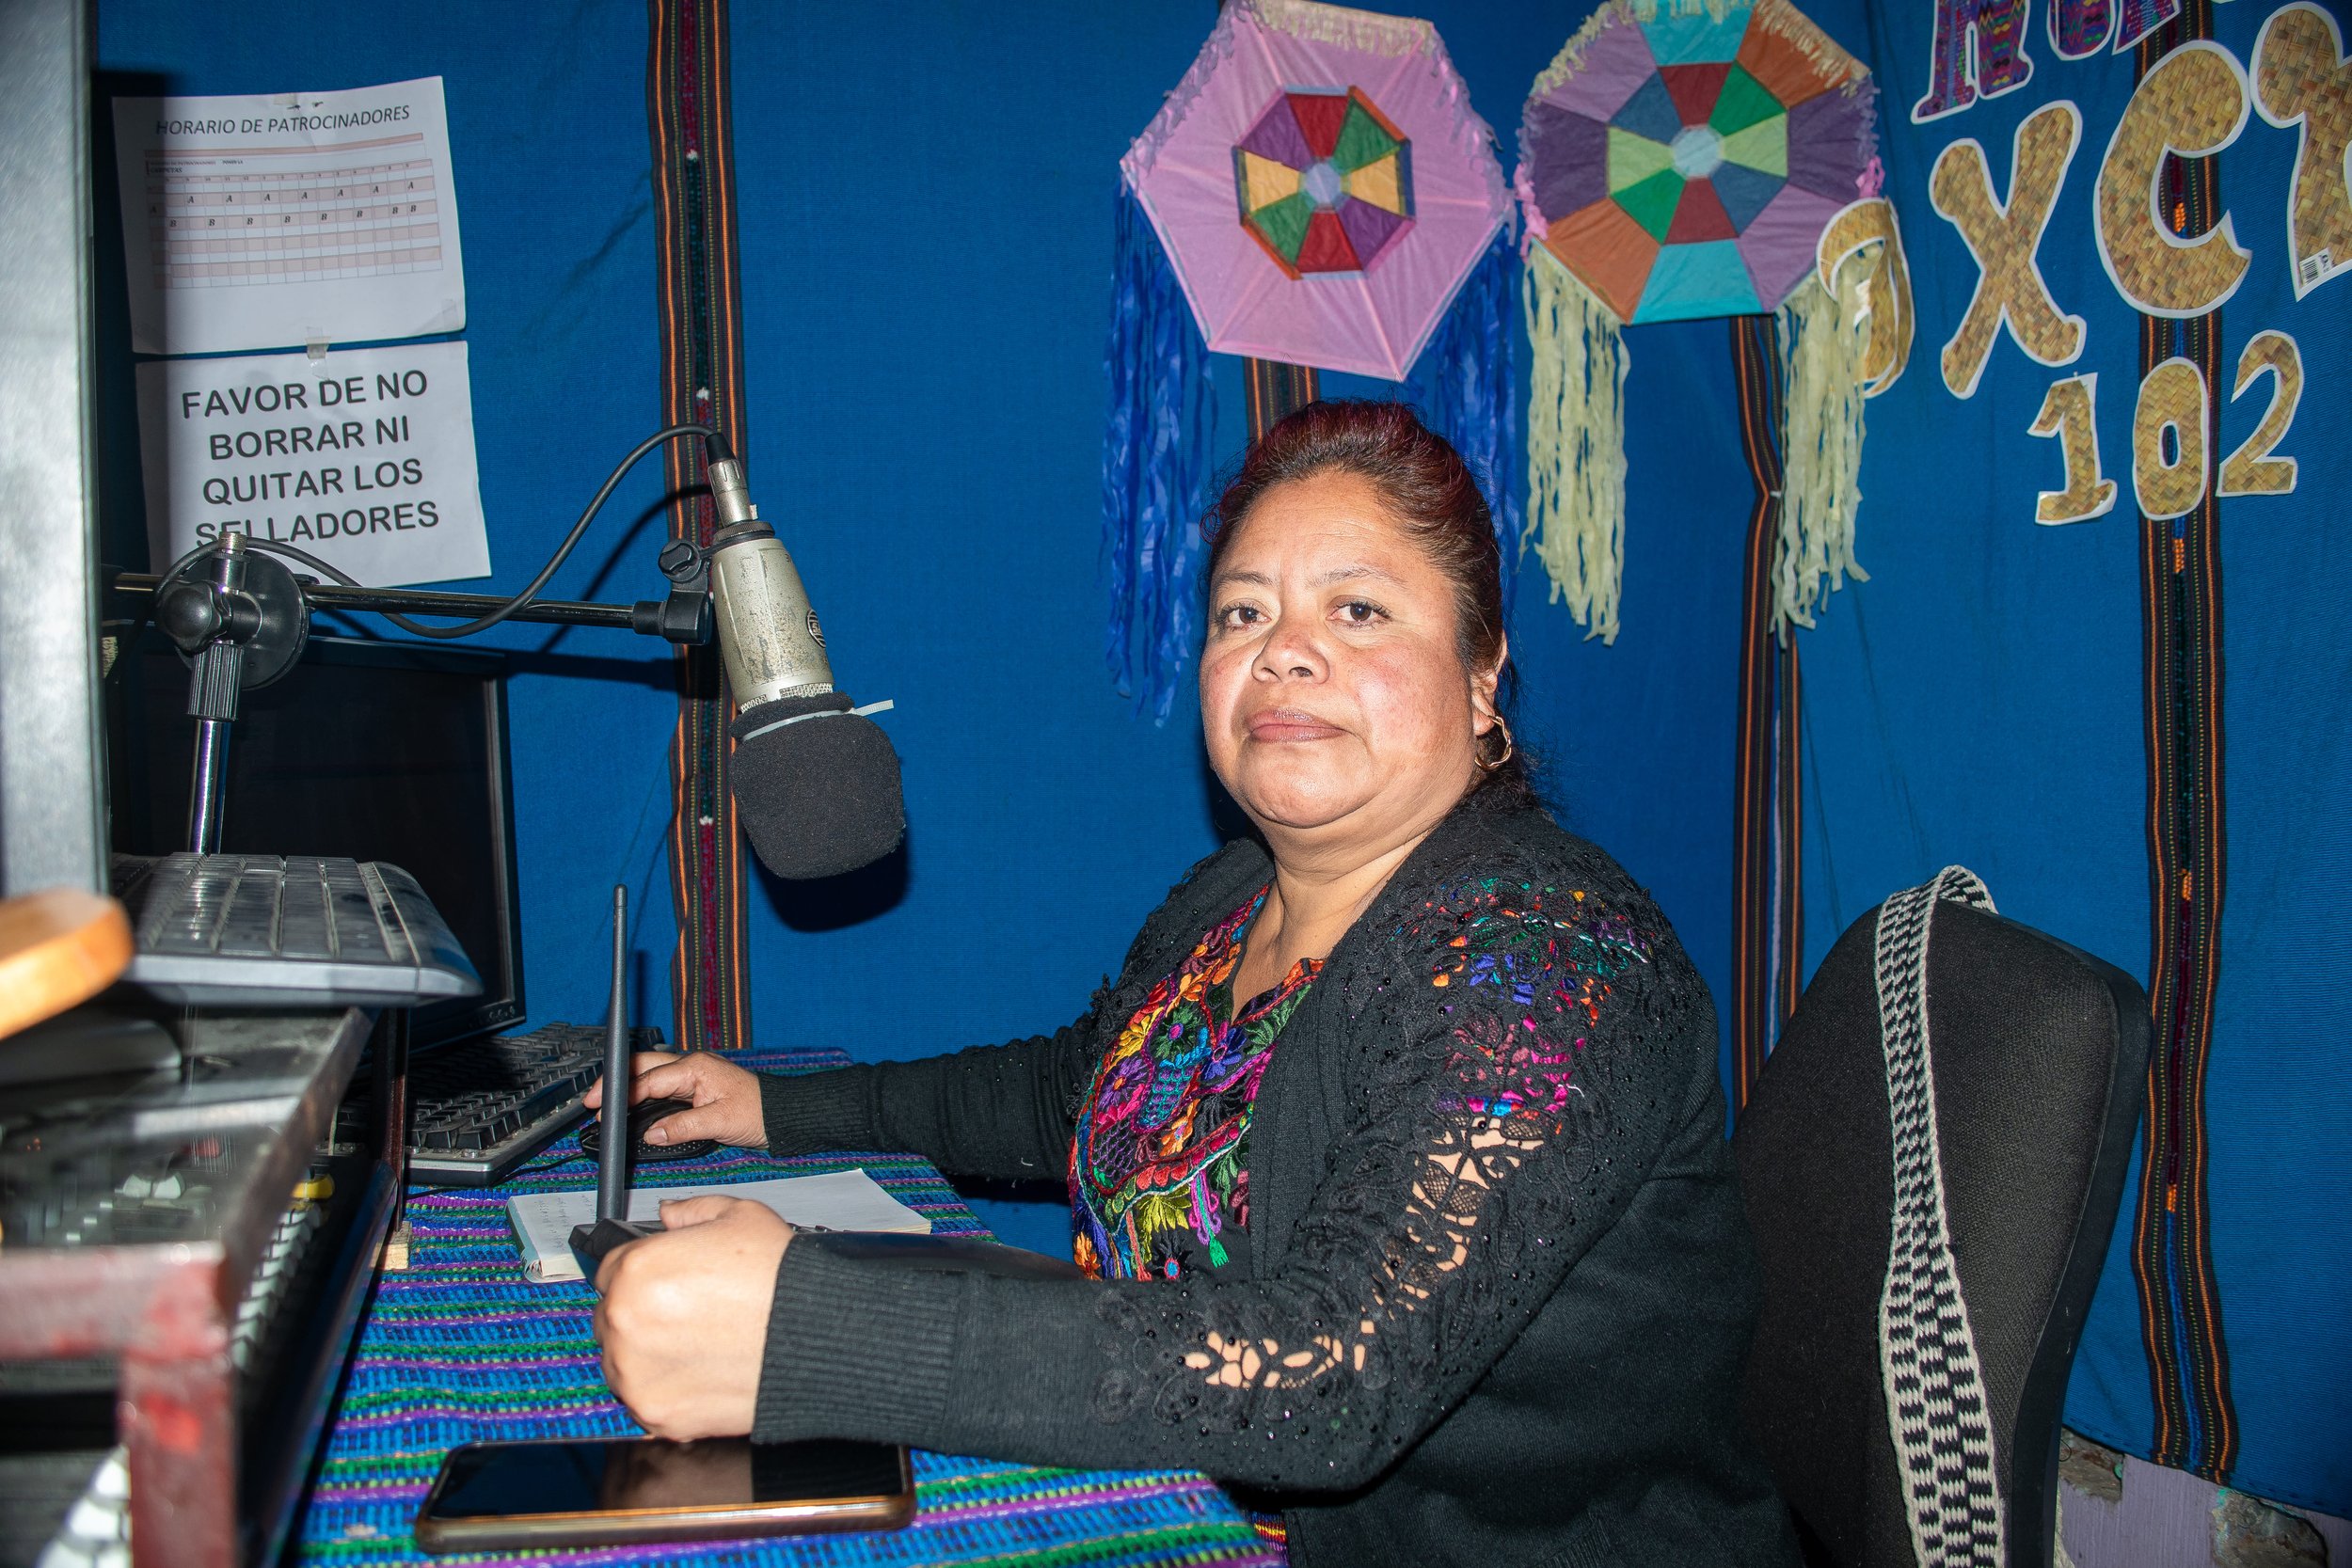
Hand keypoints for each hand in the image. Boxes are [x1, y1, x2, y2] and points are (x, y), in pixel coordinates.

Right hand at [583, 1050, 767, 1147]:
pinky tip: (633, 1108)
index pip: (649, 1080)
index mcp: (695, 1068)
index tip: (599, 1106)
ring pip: (651, 1076)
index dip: (621, 1094)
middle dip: (615, 1082)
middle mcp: (691, 1067)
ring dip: (628, 1088)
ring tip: (606, 1106)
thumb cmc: (759, 1112)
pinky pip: (663, 1088)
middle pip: (643, 1068)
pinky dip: (644, 1096)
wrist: (781, 1114)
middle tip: (592, 1101)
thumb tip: (652, 1134)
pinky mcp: (696, 1088)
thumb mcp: (719, 1123)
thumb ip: (682, 1127)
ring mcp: (693, 1076)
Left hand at [593, 1195, 791, 1439]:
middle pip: (610, 1319)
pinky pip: (643, 1400)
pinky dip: (665, 1390)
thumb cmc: (783, 1280)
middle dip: (640, 1315)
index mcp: (637, 1271)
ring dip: (645, 1355)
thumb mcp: (741, 1216)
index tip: (660, 1284)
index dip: (639, 1273)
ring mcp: (638, 1374)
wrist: (819, 1337)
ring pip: (620, 1364)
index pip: (609, 1271)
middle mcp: (627, 1323)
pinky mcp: (657, 1414)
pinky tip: (699, 1372)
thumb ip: (692, 1211)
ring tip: (695, 1345)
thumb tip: (670, 1214)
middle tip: (683, 1315)